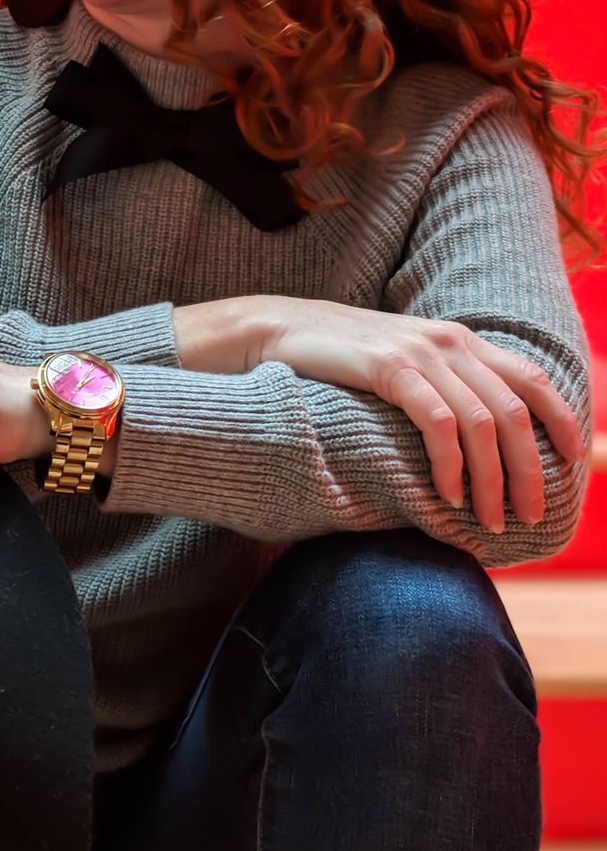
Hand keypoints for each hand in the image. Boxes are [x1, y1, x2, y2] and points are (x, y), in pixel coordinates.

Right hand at [255, 296, 588, 529]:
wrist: (277, 330)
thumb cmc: (337, 359)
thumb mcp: (402, 366)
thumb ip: (440, 386)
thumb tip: (473, 437)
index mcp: (459, 339)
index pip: (532, 378)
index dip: (561, 420)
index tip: (573, 462)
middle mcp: (448, 342)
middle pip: (515, 410)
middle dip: (530, 470)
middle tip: (530, 515)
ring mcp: (419, 353)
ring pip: (483, 423)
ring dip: (492, 480)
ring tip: (490, 520)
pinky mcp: (388, 368)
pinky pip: (437, 422)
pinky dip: (449, 464)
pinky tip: (445, 494)